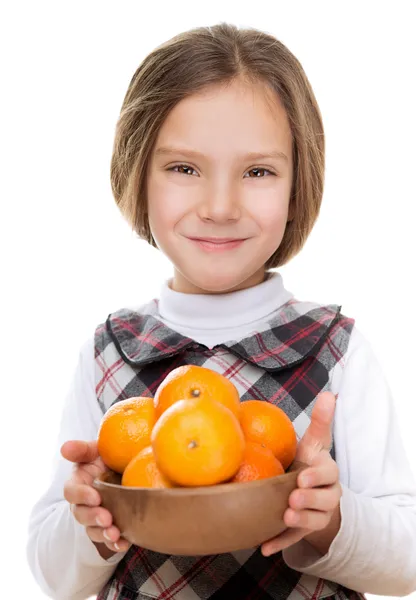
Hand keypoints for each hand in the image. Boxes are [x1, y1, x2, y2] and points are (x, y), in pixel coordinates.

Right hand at [61, 440, 130, 558]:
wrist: (126, 469)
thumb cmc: (107, 458)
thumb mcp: (96, 450)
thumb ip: (81, 449)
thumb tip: (64, 447)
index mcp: (77, 483)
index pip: (71, 492)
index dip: (81, 495)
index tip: (96, 496)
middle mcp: (83, 503)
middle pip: (81, 514)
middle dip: (93, 517)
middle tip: (107, 518)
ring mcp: (95, 517)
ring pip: (93, 530)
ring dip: (103, 534)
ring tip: (115, 534)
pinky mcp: (109, 527)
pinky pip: (108, 541)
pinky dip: (115, 544)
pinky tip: (125, 543)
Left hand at [261, 392, 341, 556]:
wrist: (311, 495)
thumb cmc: (309, 463)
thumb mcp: (314, 443)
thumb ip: (321, 421)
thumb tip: (330, 393)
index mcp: (328, 473)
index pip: (328, 473)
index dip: (318, 475)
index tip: (303, 473)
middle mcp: (326, 496)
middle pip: (324, 500)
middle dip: (309, 498)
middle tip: (293, 496)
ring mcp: (316, 516)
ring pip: (312, 521)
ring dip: (300, 521)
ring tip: (285, 515)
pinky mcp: (301, 532)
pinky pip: (292, 540)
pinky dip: (279, 543)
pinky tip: (264, 548)